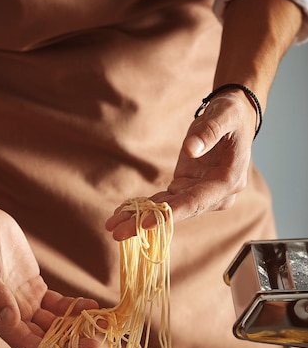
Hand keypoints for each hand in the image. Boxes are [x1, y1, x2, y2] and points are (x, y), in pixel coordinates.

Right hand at [0, 204, 98, 347]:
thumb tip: (11, 319)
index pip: (24, 343)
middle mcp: (10, 316)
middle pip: (43, 338)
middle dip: (70, 344)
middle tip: (96, 345)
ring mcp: (24, 303)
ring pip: (54, 323)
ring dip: (77, 327)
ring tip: (103, 326)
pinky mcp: (35, 289)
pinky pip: (58, 305)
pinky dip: (74, 308)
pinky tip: (92, 306)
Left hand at [105, 90, 255, 239]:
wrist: (233, 119)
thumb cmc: (231, 115)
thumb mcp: (224, 115)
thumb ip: (209, 131)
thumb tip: (191, 149)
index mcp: (228, 181)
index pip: (196, 202)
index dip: (171, 214)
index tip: (146, 224)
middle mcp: (215, 196)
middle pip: (178, 212)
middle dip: (146, 223)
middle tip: (118, 233)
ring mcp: (200, 195)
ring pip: (168, 211)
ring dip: (139, 220)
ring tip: (113, 226)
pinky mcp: (187, 190)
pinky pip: (164, 202)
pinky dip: (143, 208)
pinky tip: (122, 215)